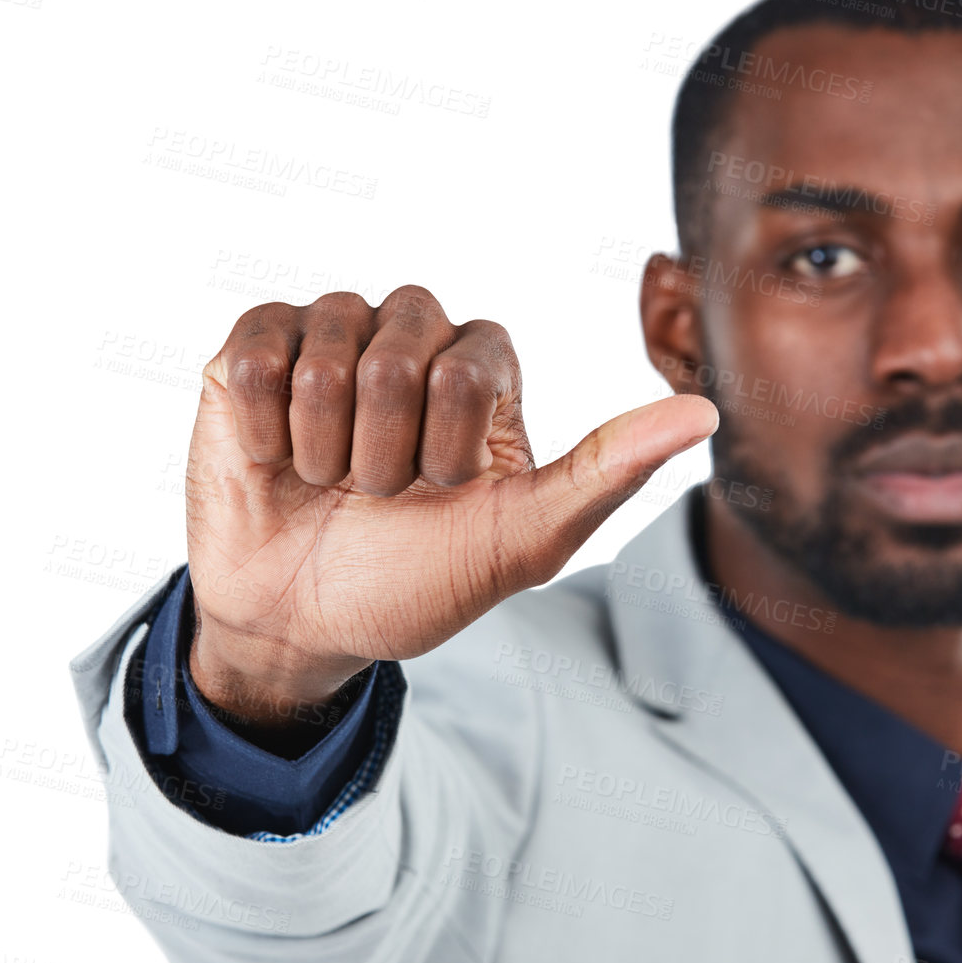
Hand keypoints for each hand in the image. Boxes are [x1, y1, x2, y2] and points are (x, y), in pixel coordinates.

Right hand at [184, 286, 717, 721]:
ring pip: (330, 347)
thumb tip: (706, 413)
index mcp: (481, 370)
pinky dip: (262, 428)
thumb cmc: (416, 581)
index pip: (474, 357)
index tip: (438, 494)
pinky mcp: (255, 349)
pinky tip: (273, 460)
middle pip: (402, 345)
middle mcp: (411, 338)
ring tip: (325, 480)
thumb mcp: (521, 540)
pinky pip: (260, 351)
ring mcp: (330, 338)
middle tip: (376, 495)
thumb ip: (609, 471)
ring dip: (324, 445)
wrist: (301, 625)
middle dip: (386, 448)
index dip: (447, 440)